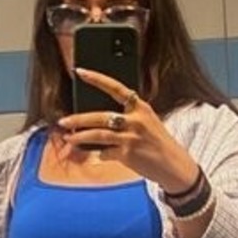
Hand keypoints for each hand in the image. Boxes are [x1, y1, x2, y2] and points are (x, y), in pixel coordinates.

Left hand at [56, 69, 199, 196]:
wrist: (175, 166)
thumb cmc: (158, 143)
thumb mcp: (148, 123)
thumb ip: (128, 117)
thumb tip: (98, 120)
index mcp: (141, 107)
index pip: (116, 88)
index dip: (96, 78)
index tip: (80, 72)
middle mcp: (136, 120)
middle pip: (100, 116)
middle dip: (78, 119)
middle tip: (63, 121)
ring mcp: (131, 137)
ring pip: (98, 135)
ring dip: (80, 137)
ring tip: (69, 138)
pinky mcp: (128, 154)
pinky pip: (105, 153)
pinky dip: (99, 154)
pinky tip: (97, 154)